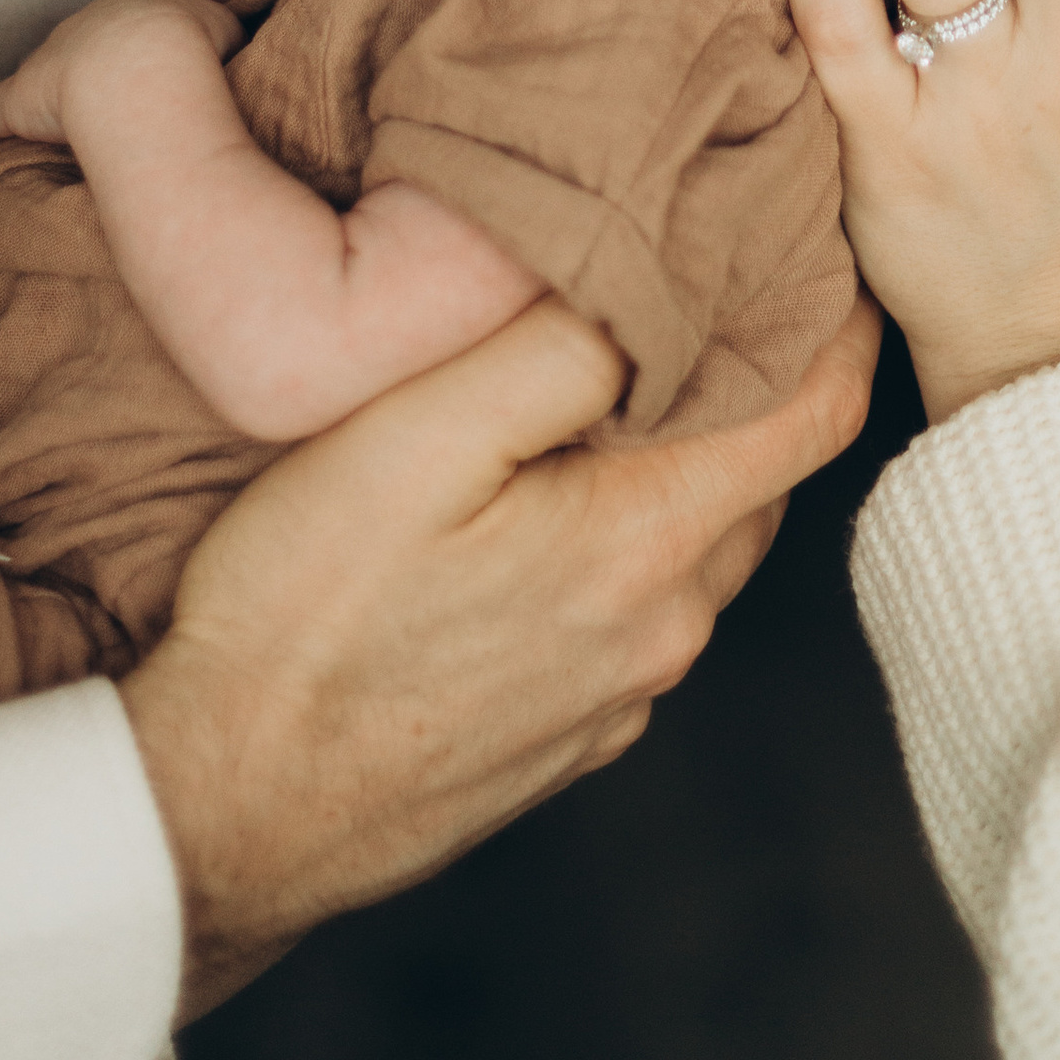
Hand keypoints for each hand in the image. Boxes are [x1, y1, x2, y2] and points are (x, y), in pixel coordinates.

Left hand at [0, 0, 241, 157]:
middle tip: (110, 114)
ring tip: (62, 136)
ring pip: (42, 78)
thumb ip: (221, 37)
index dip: (138, 57)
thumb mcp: (227, 31)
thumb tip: (230, 52)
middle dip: (92, 75)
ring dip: (47, 103)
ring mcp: (48, 58)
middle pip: (84, 48)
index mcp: (135, 8)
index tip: (148, 84)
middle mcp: (87, 24)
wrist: (147, 65)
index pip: (130, 29)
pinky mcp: (17, 99)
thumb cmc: (192, 51)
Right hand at [121, 290, 881, 1013]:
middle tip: (720, 291)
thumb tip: (654, 288)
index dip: (837, 321)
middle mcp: (661, 631)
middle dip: (759, 384)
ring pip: (703, 545)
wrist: (222, 811)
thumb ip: (554, 354)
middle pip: (763, 477)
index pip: (813, 415)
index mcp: (644, 544)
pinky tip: (558, 510)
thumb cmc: (303, 614)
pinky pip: (645, 613)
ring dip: (692, 466)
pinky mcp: (570, 738)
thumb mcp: (415, 439)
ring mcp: (620, 697)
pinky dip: (637, 545)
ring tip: (632, 385)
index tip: (831, 249)